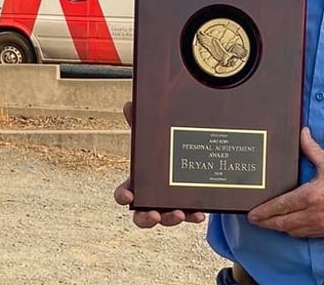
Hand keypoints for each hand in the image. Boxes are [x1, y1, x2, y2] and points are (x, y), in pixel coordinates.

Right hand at [113, 101, 205, 227]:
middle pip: (141, 215)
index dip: (123, 196)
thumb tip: (129, 104)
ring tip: (180, 214)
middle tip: (154, 215)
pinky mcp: (186, 206)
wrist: (187, 153)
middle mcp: (151, 197)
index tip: (129, 197)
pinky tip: (200, 213)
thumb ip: (140, 121)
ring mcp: (169, 204)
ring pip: (165, 218)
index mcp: (139, 181)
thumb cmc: (161, 149)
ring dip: (170, 219)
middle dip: (146, 218)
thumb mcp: (152, 135)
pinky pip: (187, 215)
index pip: (123, 193)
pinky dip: (192, 216)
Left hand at [247, 127, 323, 236]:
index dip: (264, 212)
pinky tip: (293, 227)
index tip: (252, 214)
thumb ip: (311, 148)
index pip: (281, 207)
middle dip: (267, 224)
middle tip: (255, 221)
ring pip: (294, 232)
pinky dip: (296, 232)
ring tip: (270, 223)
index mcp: (312, 196)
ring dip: (280, 229)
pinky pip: (307, 236)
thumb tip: (302, 132)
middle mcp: (315, 215)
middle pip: (283, 224)